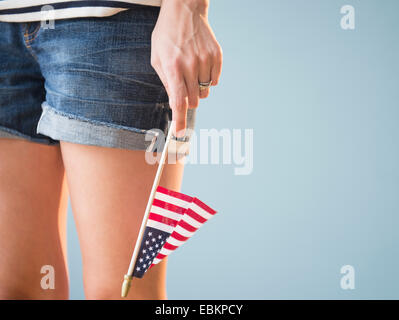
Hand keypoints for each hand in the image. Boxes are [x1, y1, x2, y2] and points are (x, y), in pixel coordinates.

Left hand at [151, 0, 222, 136]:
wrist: (185, 10)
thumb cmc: (166, 35)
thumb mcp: (157, 58)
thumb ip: (166, 82)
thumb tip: (176, 103)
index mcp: (172, 68)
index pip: (178, 102)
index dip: (180, 120)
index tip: (180, 133)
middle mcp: (190, 66)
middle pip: (193, 100)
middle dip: (188, 99)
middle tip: (184, 86)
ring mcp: (205, 60)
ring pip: (205, 91)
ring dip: (198, 88)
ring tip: (192, 70)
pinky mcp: (217, 56)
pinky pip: (215, 80)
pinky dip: (209, 78)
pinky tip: (201, 65)